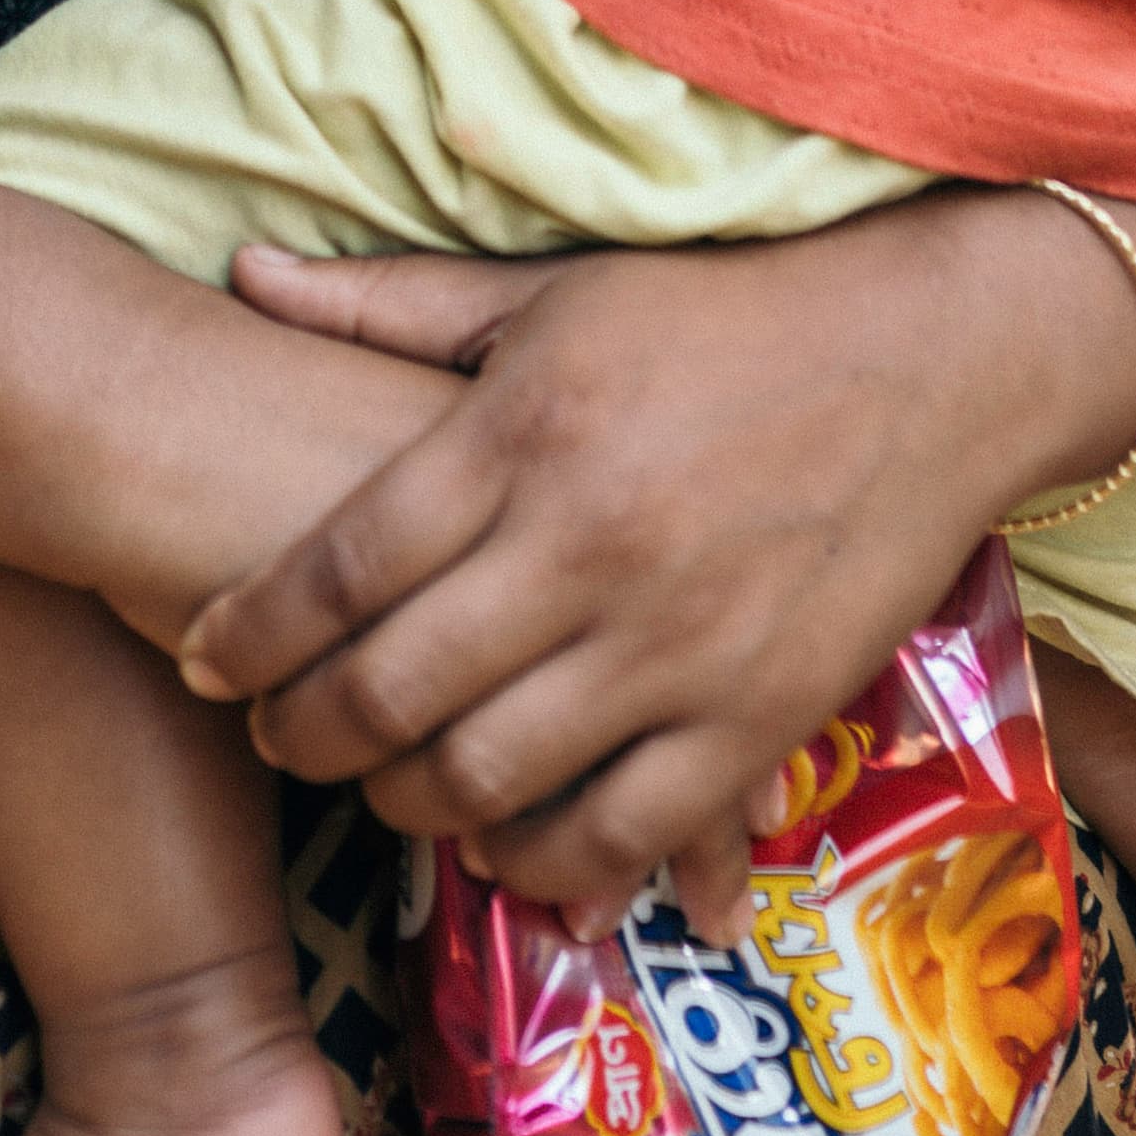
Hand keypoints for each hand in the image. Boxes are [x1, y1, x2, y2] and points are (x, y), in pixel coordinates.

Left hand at [186, 196, 1135, 919]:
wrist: (933, 357)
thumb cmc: (724, 314)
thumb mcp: (549, 292)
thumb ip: (389, 304)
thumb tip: (242, 272)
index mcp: (526, 434)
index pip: (340, 566)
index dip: (249, 631)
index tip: (203, 656)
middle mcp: (590, 548)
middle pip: (393, 690)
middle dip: (305, 734)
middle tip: (275, 737)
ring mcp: (678, 644)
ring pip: (490, 779)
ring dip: (408, 804)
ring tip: (382, 785)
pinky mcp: (761, 716)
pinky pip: (623, 832)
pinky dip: (547, 863)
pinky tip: (510, 848)